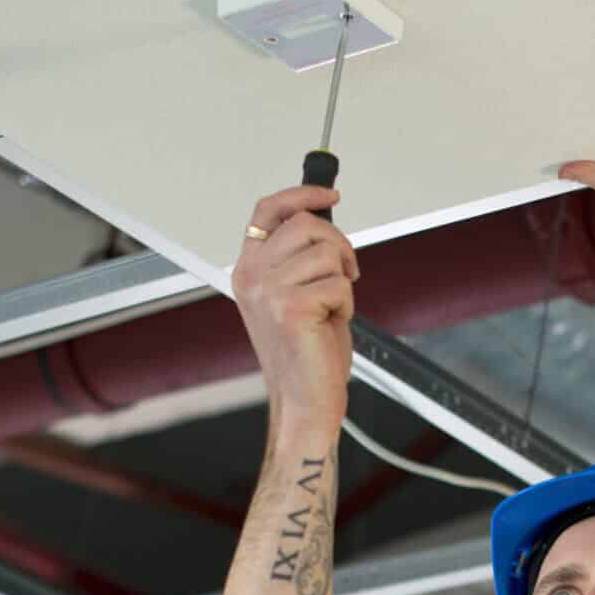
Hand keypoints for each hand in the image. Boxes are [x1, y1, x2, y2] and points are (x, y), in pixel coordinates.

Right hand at [231, 184, 360, 424]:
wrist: (305, 401)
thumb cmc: (307, 353)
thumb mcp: (297, 293)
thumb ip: (301, 256)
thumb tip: (323, 215)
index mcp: (249, 270)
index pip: (268, 210)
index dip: (302, 194)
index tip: (330, 194)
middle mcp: (253, 277)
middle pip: (306, 224)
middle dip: (339, 245)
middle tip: (346, 272)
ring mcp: (268, 291)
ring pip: (327, 252)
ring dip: (342, 280)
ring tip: (331, 307)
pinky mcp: (291, 308)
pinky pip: (338, 283)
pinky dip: (346, 303)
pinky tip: (331, 322)